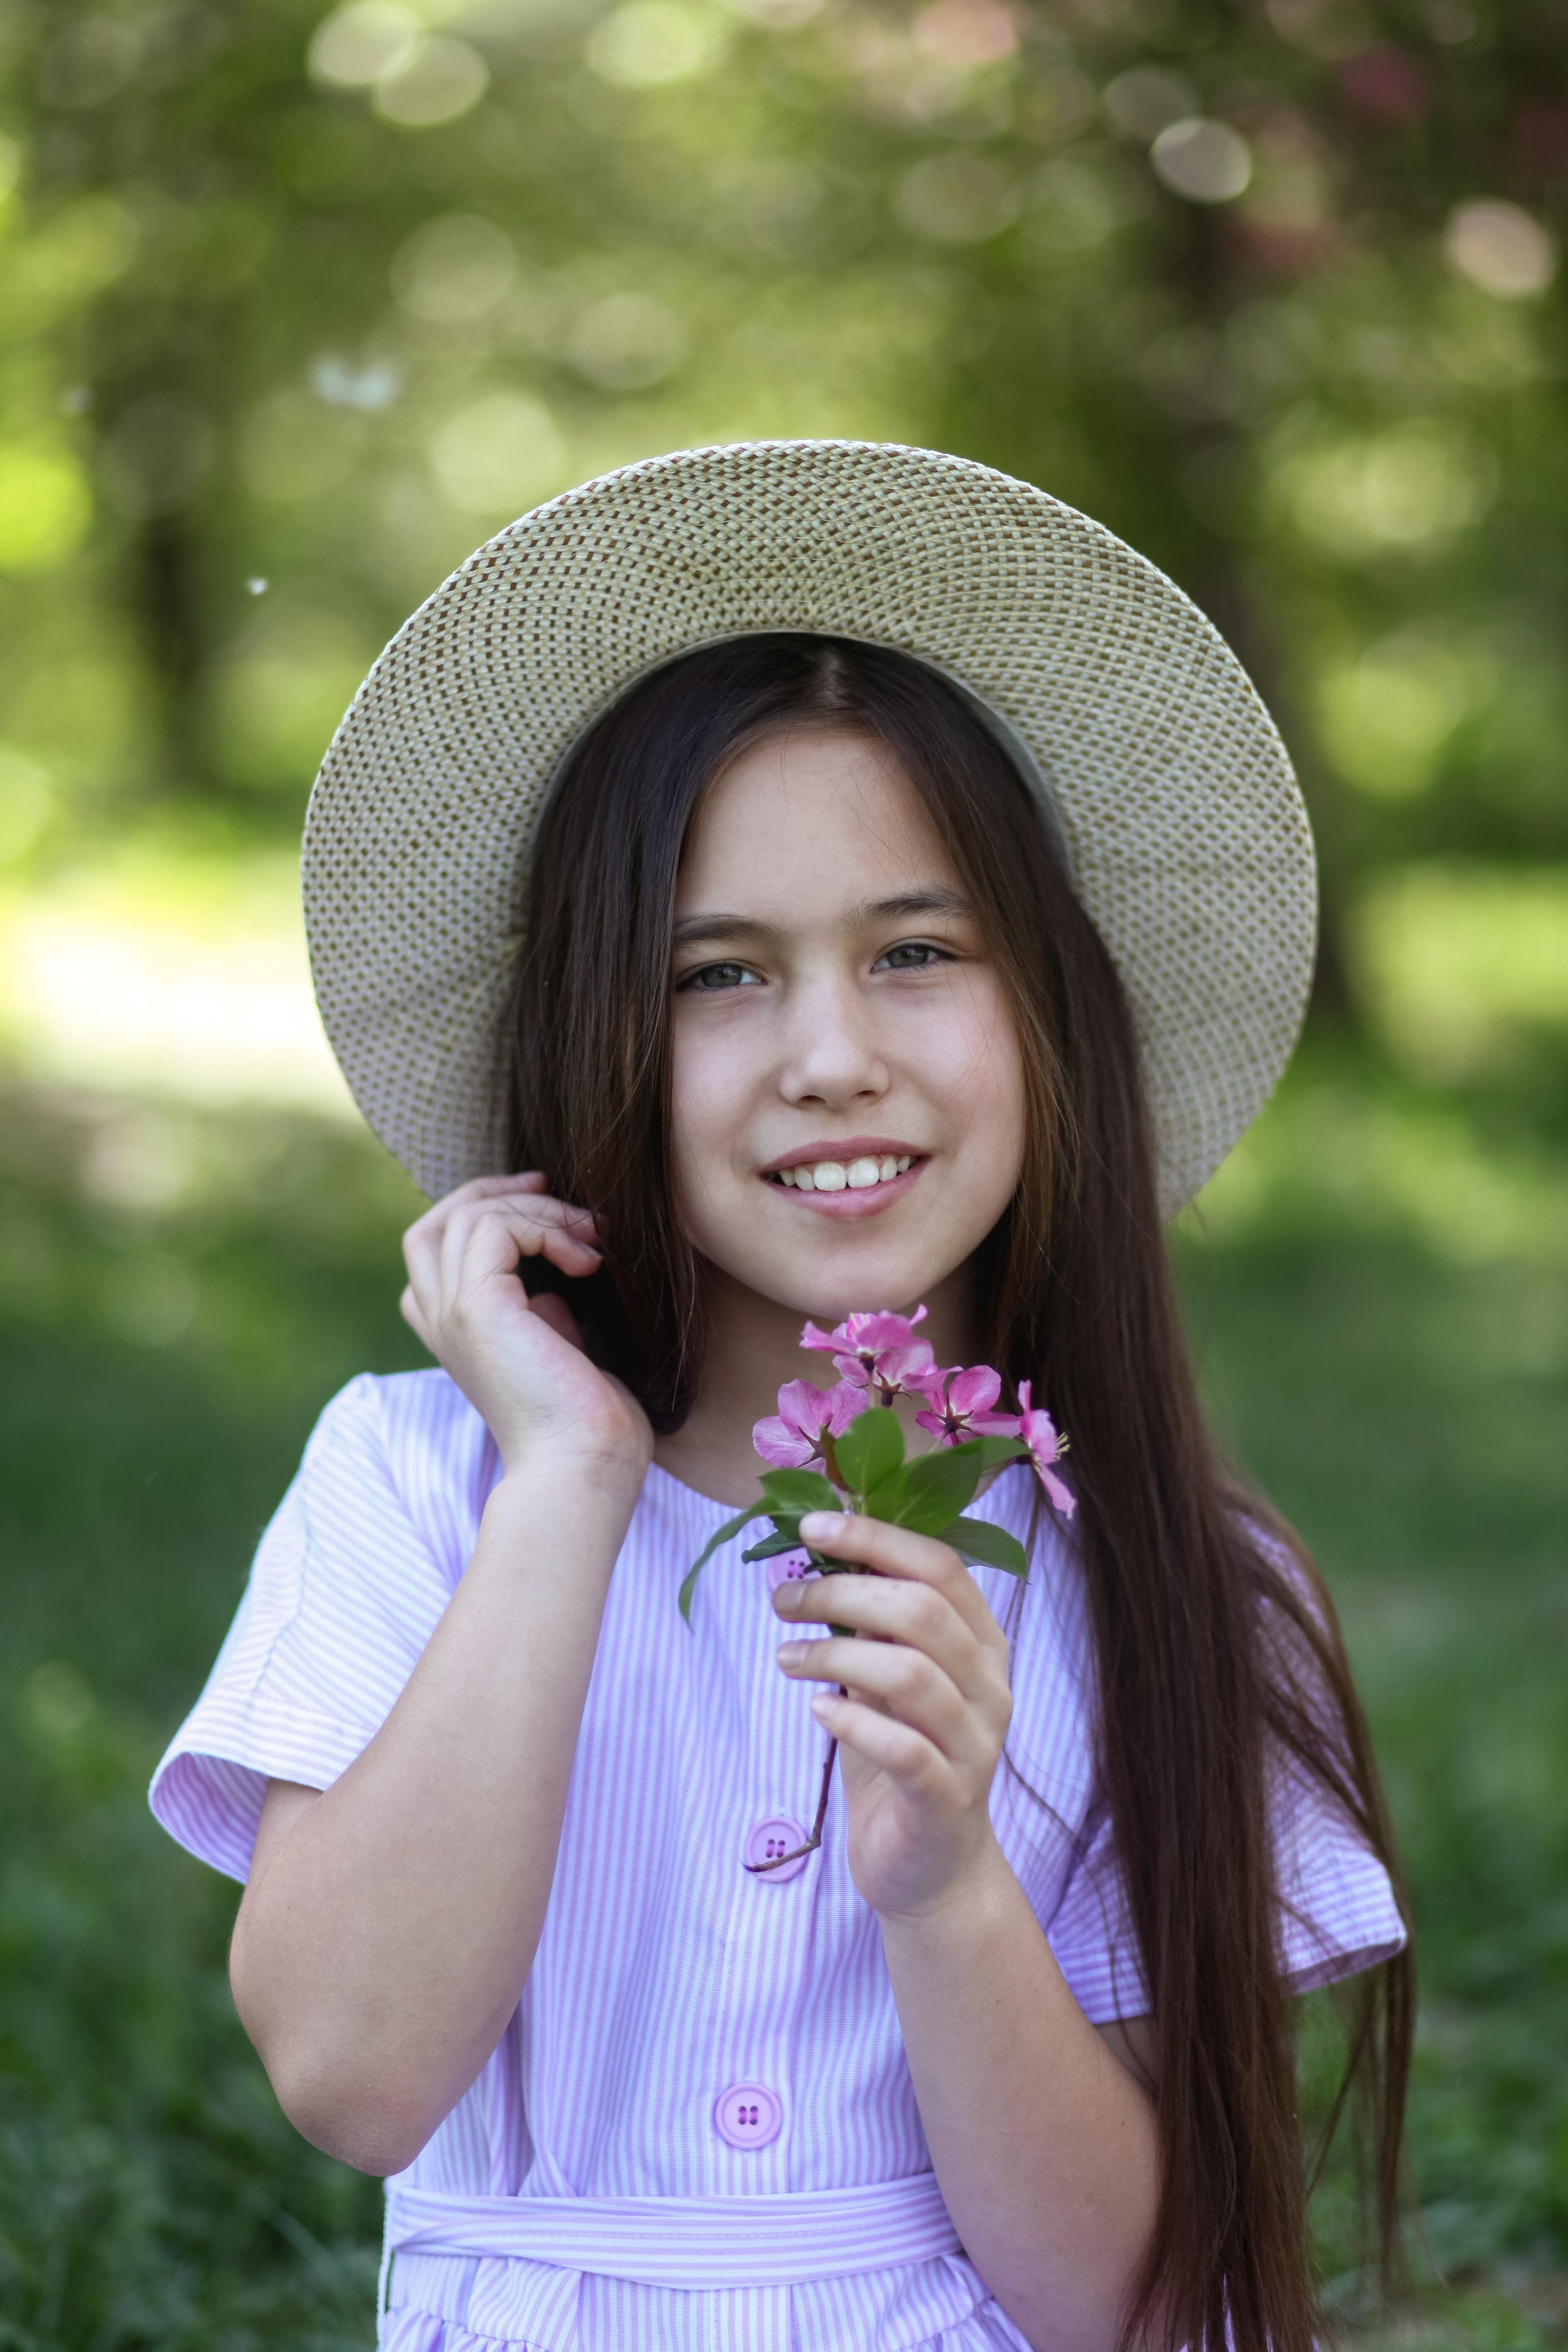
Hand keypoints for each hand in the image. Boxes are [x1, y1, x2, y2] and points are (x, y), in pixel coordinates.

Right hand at [400, 1174, 651, 1479]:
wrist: (584, 1464)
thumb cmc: (587, 1419)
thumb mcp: (560, 1346)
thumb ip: (543, 1306)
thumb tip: (555, 1273)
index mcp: (454, 1332)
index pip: (434, 1250)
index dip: (482, 1212)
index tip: (546, 1203)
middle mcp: (441, 1320)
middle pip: (434, 1223)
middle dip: (492, 1192)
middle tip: (551, 1189)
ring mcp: (452, 1313)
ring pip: (468, 1215)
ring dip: (538, 1210)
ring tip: (591, 1237)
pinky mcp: (476, 1308)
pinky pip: (496, 1227)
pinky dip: (546, 1227)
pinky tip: (586, 1258)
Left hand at [772, 1510, 1012, 1921]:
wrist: (930, 1871)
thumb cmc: (902, 1757)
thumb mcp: (886, 1681)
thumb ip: (872, 1626)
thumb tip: (821, 1556)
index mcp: (982, 1644)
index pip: (941, 1565)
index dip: (875, 1537)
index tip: (811, 1527)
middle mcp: (991, 1687)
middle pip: (923, 1611)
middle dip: (844, 1592)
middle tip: (784, 1598)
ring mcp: (975, 1745)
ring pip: (911, 1673)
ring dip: (835, 1654)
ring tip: (787, 1657)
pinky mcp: (947, 1798)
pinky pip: (905, 1749)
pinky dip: (853, 1722)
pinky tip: (816, 1710)